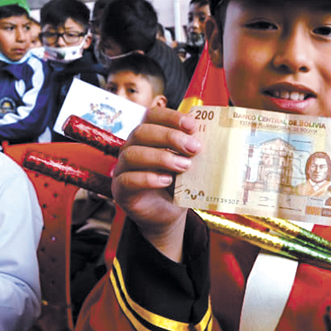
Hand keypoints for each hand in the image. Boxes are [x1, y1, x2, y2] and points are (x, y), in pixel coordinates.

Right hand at [111, 107, 201, 261]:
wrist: (168, 214)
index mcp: (147, 136)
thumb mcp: (189, 164)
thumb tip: (210, 135)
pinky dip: (148, 178)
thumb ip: (192, 150)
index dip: (171, 117)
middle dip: (170, 137)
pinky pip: (127, 179)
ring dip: (161, 158)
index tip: (192, 125)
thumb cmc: (177, 185)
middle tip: (194, 148)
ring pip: (133, 154)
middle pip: (142, 132)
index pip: (152, 116)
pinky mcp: (120, 189)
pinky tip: (166, 180)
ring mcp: (122, 168)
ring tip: (184, 166)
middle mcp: (131, 147)